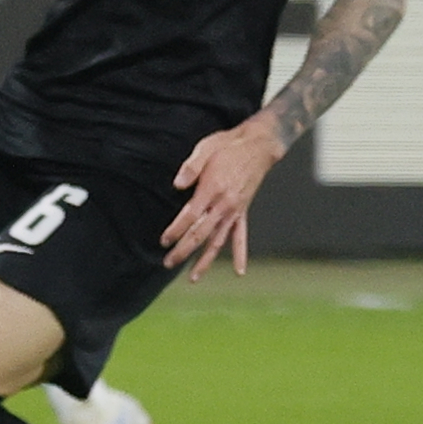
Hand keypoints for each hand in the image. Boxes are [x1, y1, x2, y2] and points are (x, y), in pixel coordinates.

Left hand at [160, 113, 282, 279]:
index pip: (190, 217)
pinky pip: (241, 237)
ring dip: (205, 260)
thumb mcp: (205, 148)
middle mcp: (224, 204)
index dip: (175, 230)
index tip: (164, 241)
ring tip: (194, 278)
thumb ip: (190, 167)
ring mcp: (234, 211)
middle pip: (200, 234)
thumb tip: (177, 185)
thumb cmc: (228, 145)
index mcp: (212, 189)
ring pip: (218, 242)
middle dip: (183, 250)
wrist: (259, 145)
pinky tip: (239, 271)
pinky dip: (240, 254)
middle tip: (168, 262)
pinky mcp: (242, 212)